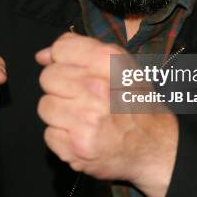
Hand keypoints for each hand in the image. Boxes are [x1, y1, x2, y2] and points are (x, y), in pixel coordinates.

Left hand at [36, 33, 177, 196]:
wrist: (155, 145)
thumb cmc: (135, 102)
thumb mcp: (119, 65)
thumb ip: (80, 51)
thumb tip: (42, 55)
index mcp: (108, 62)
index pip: (61, 49)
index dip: (63, 60)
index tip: (74, 70)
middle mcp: (96, 88)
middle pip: (48, 77)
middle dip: (60, 87)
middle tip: (80, 97)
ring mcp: (85, 119)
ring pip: (45, 106)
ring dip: (59, 113)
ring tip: (81, 117)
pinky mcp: (75, 147)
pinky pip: (49, 134)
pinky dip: (62, 137)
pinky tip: (81, 134)